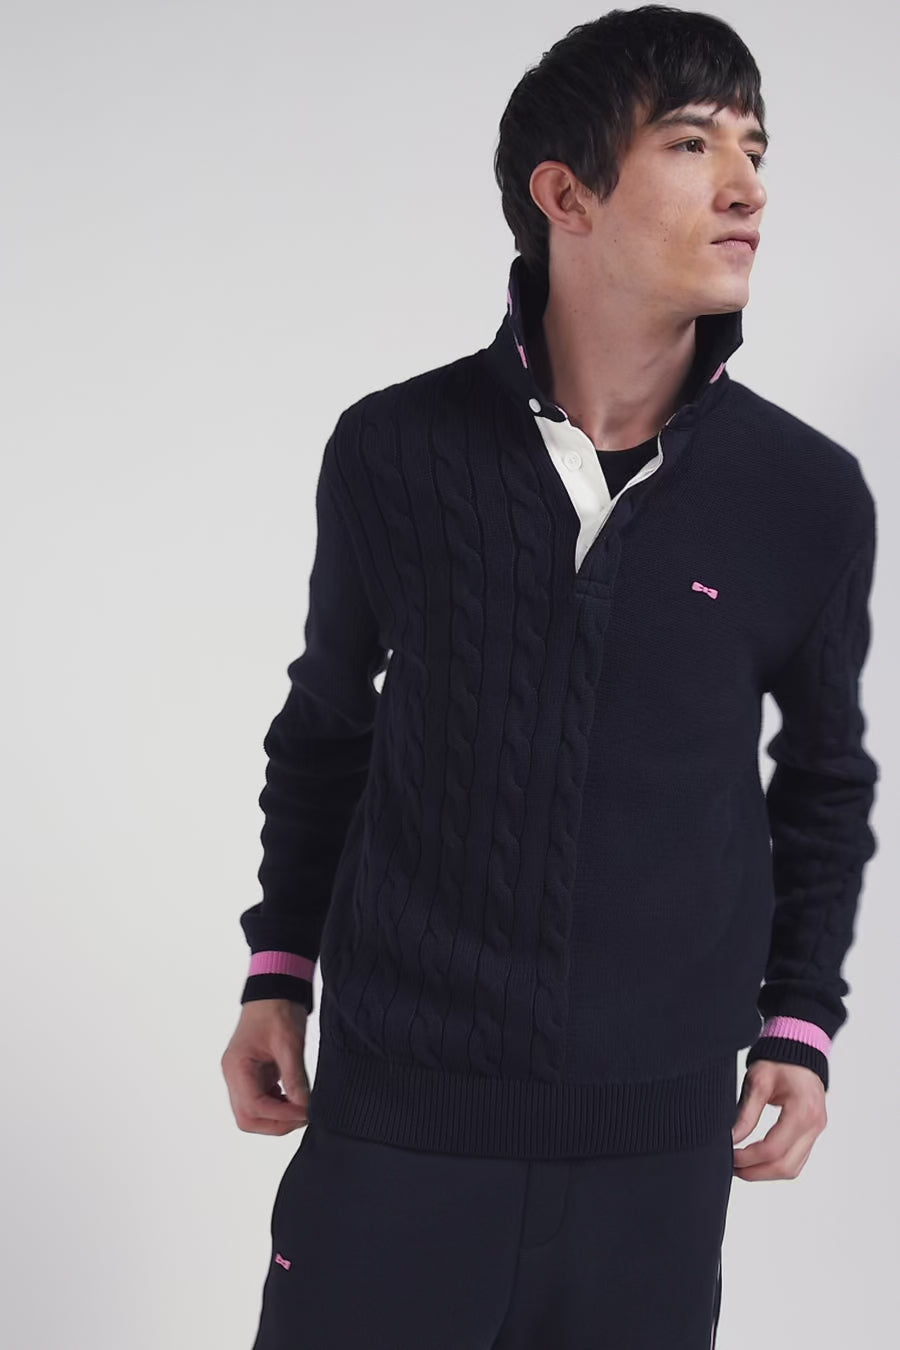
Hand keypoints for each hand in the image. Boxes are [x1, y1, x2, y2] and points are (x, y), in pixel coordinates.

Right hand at [221, 998, 310, 1135]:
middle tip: (303, 1116)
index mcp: (237, 1066)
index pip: (253, 1106)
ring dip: (276, 1117)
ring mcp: (241, 1077)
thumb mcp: (289, 1042)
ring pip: (252, 1114)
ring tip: (301, 1107)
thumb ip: (295, 1076)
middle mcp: (234, 1075)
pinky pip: (260, 1102)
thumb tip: (303, 1106)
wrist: (274, 989)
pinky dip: (277, 1106)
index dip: (280, 1115)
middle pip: (247, 1118)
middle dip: (276, 1123)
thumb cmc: (277, 1009)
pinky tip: (293, 1098)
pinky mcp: (252, 1076)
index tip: (305, 1113)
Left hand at [731, 1060, 826, 1180]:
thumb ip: (745, 1114)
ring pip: (793, 1168)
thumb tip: (731, 1140)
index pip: (773, 1149)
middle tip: (731, 1169)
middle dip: (756, 1172)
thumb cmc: (778, 1060)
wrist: (800, 1048)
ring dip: (766, 1173)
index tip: (728, 1157)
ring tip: (741, 1167)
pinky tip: (756, 1160)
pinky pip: (796, 1159)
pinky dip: (776, 1165)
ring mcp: (816, 1131)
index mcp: (802, 1111)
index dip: (748, 1158)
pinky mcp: (813, 1132)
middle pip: (785, 1167)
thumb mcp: (757, 1082)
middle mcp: (814, 1125)